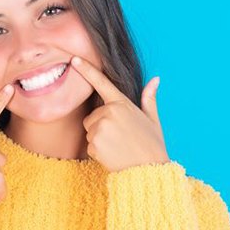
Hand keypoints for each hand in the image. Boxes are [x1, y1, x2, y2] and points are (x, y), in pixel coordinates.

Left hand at [70, 56, 170, 172]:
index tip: (74, 59)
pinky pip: (89, 145)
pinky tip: (112, 155)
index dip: (86, 70)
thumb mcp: (153, 119)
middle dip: (101, 125)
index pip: (102, 83)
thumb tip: (155, 79)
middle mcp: (109, 113)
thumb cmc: (151, 145)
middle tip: (120, 137)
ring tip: (117, 146)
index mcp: (122, 104)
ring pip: (90, 130)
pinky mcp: (93, 144)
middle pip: (92, 116)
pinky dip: (98, 151)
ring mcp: (100, 128)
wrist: (148, 170)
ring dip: (99, 138)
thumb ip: (149, 99)